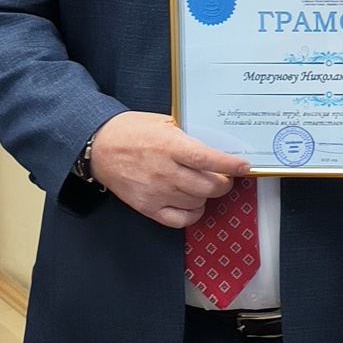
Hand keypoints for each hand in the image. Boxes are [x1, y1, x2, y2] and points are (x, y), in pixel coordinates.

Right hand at [87, 111, 249, 228]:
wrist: (98, 148)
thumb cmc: (130, 131)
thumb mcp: (161, 122)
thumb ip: (187, 134)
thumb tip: (215, 145)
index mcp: (169, 145)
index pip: (206, 159)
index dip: (228, 165)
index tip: (243, 167)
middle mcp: (164, 171)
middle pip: (208, 186)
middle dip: (223, 183)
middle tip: (224, 177)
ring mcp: (156, 192)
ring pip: (197, 203)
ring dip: (208, 196)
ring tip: (205, 186)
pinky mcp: (147, 207)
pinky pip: (180, 220)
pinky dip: (192, 213)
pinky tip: (192, 203)